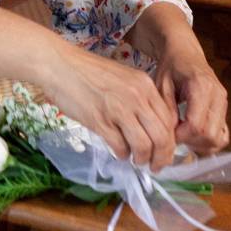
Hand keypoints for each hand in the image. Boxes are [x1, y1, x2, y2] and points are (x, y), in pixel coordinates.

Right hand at [44, 45, 177, 171]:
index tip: (165, 152)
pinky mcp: (100, 121)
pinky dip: (122, 155)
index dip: (170, 142)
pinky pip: (120, 146)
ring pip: (143, 145)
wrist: (59, 65)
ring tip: (136, 161)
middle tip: (155, 166)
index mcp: (145, 86)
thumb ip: (140, 98)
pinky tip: (119, 153)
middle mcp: (136, 97)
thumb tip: (150, 126)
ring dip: (142, 159)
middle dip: (161, 158)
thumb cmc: (88, 70)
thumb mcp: (123, 77)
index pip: (169, 121)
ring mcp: (118, 109)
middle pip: (161, 137)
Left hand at [155, 47, 228, 154]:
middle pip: (211, 135)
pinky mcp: (224, 108)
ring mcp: (223, 102)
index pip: (197, 125)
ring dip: (201, 144)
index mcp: (201, 87)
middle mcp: (217, 95)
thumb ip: (166, 107)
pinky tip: (193, 135)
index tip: (168, 135)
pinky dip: (209, 140)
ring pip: (220, 137)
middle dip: (191, 142)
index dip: (181, 136)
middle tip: (175, 137)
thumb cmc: (171, 66)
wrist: (185, 53)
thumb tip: (170, 133)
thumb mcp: (161, 83)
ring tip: (183, 136)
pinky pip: (223, 133)